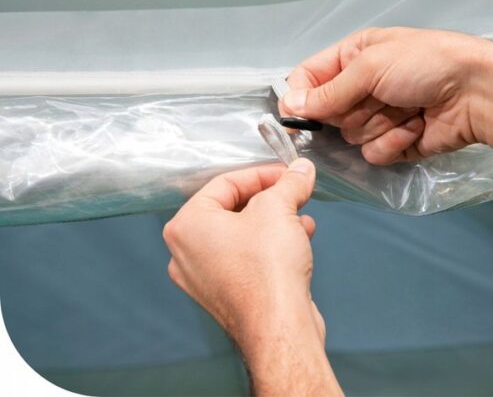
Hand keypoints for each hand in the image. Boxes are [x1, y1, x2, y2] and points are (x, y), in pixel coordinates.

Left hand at [163, 159, 341, 395]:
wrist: (279, 327)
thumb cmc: (266, 267)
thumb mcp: (279, 208)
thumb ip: (289, 183)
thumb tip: (302, 169)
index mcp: (186, 226)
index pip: (224, 184)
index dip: (261, 173)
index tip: (287, 172)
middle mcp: (188, 253)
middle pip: (232, 209)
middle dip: (270, 198)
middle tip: (294, 190)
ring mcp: (206, 278)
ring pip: (243, 235)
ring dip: (275, 221)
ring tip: (301, 215)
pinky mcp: (228, 295)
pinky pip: (248, 258)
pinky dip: (272, 245)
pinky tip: (300, 237)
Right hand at [280, 27, 492, 164]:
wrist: (478, 92)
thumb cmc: (425, 64)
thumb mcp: (371, 66)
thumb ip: (328, 91)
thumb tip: (290, 106)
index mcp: (352, 58)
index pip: (308, 80)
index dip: (300, 99)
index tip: (297, 117)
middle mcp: (361, 88)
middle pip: (328, 115)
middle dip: (353, 111)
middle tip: (380, 98)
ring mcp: (377, 117)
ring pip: (350, 137)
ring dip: (379, 124)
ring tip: (407, 108)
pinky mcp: (394, 143)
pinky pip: (373, 154)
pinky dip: (394, 142)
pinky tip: (416, 126)